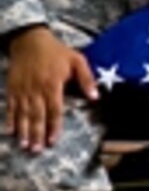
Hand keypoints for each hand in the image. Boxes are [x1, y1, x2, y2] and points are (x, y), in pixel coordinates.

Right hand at [4, 26, 96, 152]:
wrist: (30, 40)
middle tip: (37, 150)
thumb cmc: (56, 51)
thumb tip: (95, 96)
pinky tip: (10, 131)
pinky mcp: (12, 88)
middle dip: (37, 134)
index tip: (53, 140)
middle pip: (37, 115)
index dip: (54, 126)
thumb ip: (86, 79)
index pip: (54, 109)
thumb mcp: (77, 60)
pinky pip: (11, 107)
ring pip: (23, 114)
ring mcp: (23, 89)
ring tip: (24, 145)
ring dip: (24, 130)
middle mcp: (36, 89)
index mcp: (53, 84)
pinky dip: (10, 119)